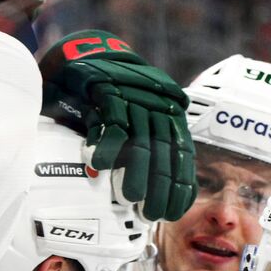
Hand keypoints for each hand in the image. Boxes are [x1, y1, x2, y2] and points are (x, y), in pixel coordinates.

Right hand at [41, 30, 195, 220]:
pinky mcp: (109, 89)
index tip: (172, 211)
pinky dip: (106, 145)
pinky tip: (98, 165)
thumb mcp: (136, 120)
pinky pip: (112, 122)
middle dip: (159, 187)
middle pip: (164, 152)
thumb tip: (154, 189)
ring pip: (141, 141)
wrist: (88, 57)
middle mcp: (157, 105)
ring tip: (130, 197)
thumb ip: (147, 147)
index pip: (181, 155)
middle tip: (150, 212)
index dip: (179, 185)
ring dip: (136, 173)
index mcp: (170, 114)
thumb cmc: (111, 99)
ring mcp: (134, 96)